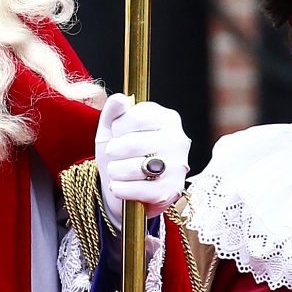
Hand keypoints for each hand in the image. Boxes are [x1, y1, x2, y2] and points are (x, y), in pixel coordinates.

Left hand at [94, 93, 189, 227]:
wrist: (128, 191)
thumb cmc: (122, 153)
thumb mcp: (113, 128)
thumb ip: (114, 110)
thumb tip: (119, 99)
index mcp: (167, 118)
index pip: (133, 118)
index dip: (117, 129)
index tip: (119, 135)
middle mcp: (178, 140)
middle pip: (130, 144)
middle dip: (113, 152)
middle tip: (116, 156)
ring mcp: (177, 167)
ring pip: (131, 168)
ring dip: (115, 172)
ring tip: (119, 171)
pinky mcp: (171, 192)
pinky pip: (133, 189)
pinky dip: (119, 189)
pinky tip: (123, 186)